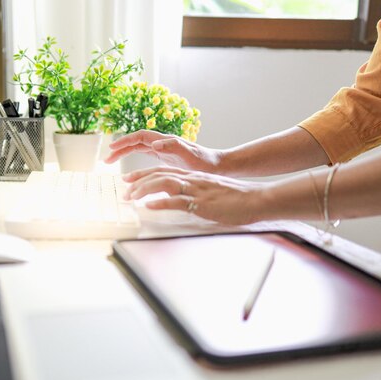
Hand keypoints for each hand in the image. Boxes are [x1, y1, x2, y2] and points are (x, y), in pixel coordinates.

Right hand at [105, 130, 221, 173]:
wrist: (216, 166)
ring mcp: (163, 149)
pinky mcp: (165, 157)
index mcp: (165, 140)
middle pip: (135, 142)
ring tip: (110, 161)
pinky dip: (133, 157)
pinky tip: (128, 164)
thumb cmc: (204, 161)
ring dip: (124, 152)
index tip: (112, 147)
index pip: (139, 137)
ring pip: (138, 148)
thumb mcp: (189, 154)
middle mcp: (162, 143)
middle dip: (120, 148)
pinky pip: (144, 154)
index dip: (125, 141)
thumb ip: (172, 146)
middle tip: (106, 158)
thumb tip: (153, 144)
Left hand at [123, 166, 265, 225]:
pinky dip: (161, 202)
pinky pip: (178, 200)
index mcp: (193, 177)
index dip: (143, 175)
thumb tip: (178, 201)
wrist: (256, 199)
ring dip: (144, 190)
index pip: (163, 171)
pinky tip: (149, 206)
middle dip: (138, 181)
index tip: (129, 180)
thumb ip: (193, 194)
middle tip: (124, 190)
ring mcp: (196, 190)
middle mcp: (192, 180)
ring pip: (164, 183)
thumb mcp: (210, 193)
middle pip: (159, 174)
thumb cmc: (235, 199)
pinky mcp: (202, 202)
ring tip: (131, 198)